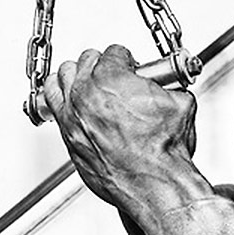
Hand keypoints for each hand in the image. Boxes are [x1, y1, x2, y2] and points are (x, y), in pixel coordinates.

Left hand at [44, 44, 196, 206]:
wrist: (153, 182)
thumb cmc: (163, 150)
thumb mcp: (180, 105)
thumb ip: (170, 88)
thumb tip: (169, 88)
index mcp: (113, 78)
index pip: (113, 52)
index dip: (126, 58)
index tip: (131, 66)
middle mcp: (87, 93)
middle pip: (84, 61)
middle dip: (100, 65)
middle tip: (113, 75)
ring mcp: (73, 115)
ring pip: (60, 79)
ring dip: (73, 77)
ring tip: (84, 82)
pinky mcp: (68, 137)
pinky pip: (52, 107)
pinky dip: (62, 101)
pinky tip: (71, 104)